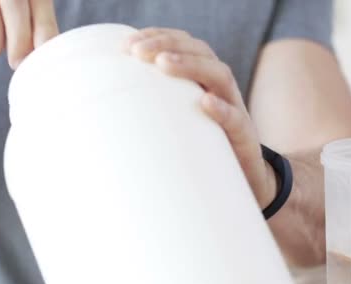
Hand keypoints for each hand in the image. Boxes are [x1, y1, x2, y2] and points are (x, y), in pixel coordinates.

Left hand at [125, 27, 277, 208]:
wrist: (245, 180)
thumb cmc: (202, 148)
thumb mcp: (177, 122)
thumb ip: (156, 108)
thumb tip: (105, 110)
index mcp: (203, 81)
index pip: (184, 45)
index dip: (159, 36)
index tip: (128, 42)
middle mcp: (221, 89)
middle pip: (201, 52)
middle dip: (168, 45)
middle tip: (138, 51)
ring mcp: (235, 110)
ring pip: (220, 76)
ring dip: (191, 66)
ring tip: (162, 64)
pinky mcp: (244, 138)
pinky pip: (236, 119)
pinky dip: (222, 109)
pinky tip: (205, 103)